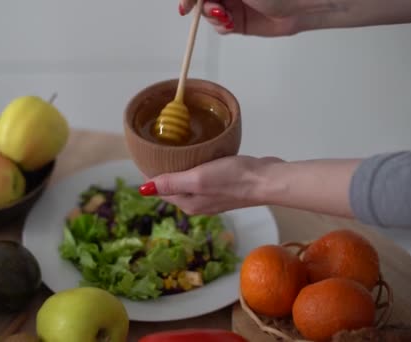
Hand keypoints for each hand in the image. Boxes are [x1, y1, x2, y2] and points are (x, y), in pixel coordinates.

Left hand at [138, 155, 284, 214]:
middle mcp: (198, 203)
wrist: (267, 179)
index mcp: (188, 204)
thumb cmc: (232, 178)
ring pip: (187, 181)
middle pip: (172, 186)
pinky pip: (202, 177)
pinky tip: (198, 155)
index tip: (145, 154)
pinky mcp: (224, 187)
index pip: (160, 188)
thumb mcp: (197, 178)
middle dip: (163, 170)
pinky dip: (196, 167)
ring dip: (179, 168)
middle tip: (157, 147)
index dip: (150, 172)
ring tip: (173, 148)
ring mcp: (212, 196)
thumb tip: (143, 190)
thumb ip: (171, 183)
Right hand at [178, 0, 410, 36]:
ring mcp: (235, 4)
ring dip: (213, 17)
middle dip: (202, 5)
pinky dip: (221, 27)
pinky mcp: (241, 23)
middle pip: (203, 0)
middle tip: (215, 9)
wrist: (305, 3)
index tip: (186, 6)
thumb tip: (193, 1)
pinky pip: (221, 27)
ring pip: (209, 14)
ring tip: (227, 16)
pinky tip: (231, 24)